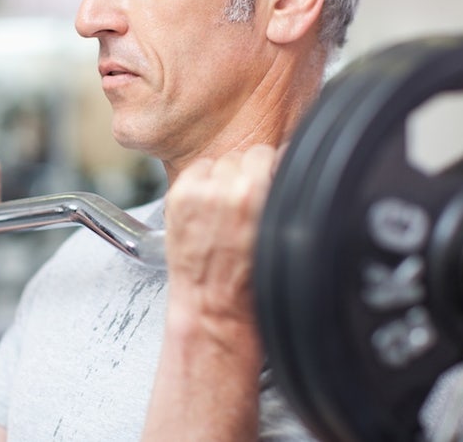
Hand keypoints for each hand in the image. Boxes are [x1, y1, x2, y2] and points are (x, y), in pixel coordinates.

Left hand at [162, 144, 277, 324]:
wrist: (213, 308)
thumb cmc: (250, 283)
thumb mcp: (281, 233)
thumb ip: (282, 196)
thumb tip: (284, 168)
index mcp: (259, 195)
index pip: (271, 153)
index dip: (271, 171)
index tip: (270, 183)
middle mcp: (228, 190)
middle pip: (245, 155)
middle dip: (248, 175)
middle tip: (247, 202)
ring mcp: (199, 193)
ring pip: (220, 161)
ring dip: (224, 178)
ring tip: (226, 207)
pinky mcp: (178, 197)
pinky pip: (196, 170)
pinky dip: (201, 183)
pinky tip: (207, 207)